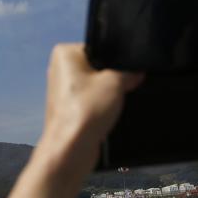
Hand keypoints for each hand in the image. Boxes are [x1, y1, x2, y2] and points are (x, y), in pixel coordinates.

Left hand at [40, 43, 142, 171]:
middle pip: (99, 67)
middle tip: (120, 89)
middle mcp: (60, 69)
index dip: (117, 59)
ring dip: (109, 95)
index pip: (99, 47)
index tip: (127, 71)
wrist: (70, 150)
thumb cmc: (85, 111)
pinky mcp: (70, 109)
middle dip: (113, 78)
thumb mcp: (116, 82)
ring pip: (98, 86)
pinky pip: (93, 102)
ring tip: (112, 104)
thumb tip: (136, 72)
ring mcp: (64, 90)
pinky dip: (102, 107)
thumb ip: (129, 71)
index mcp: (64, 54)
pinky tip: (108, 115)